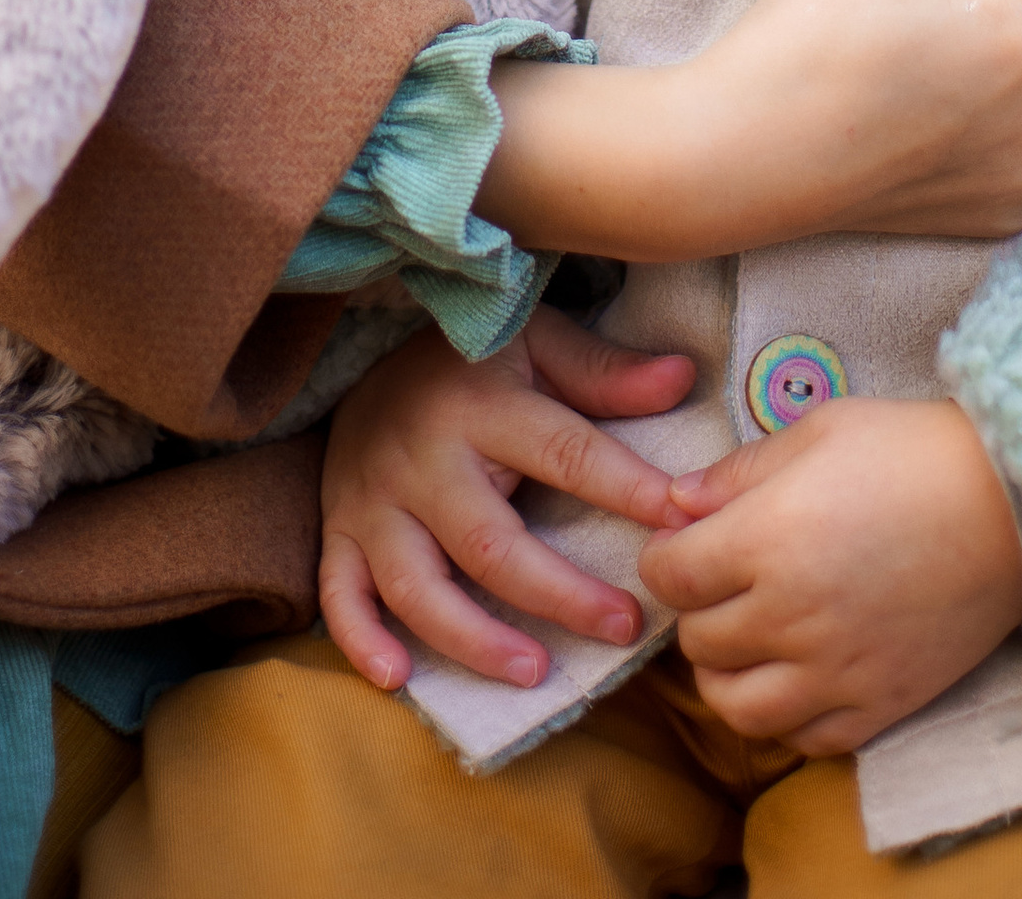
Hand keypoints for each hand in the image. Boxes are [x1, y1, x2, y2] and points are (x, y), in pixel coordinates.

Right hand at [319, 306, 692, 692]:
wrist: (364, 358)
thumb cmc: (473, 364)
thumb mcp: (538, 344)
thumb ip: (603, 371)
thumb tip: (682, 378)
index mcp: (484, 404)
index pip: (564, 451)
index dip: (624, 488)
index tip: (678, 524)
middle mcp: (424, 458)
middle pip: (489, 541)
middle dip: (558, 593)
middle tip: (624, 627)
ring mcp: (375, 500)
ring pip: (417, 583)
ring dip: (473, 637)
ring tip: (536, 672)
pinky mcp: (339, 530)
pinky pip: (339, 594)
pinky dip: (361, 638)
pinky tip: (397, 678)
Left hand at [639, 397, 1021, 752]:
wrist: (1010, 506)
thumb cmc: (910, 452)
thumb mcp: (818, 432)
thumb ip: (738, 472)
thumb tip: (675, 501)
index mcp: (767, 540)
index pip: (671, 576)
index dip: (663, 558)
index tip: (680, 544)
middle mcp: (791, 615)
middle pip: (698, 642)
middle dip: (696, 611)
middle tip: (719, 584)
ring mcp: (835, 671)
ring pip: (738, 708)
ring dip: (726, 677)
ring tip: (744, 644)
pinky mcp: (879, 706)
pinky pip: (804, 740)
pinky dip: (786, 717)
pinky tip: (795, 678)